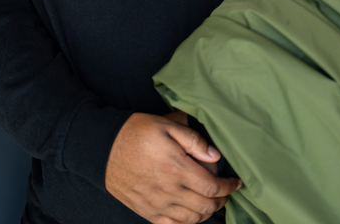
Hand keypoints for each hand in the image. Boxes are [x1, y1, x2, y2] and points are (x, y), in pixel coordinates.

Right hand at [105, 112, 240, 223]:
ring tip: (211, 201)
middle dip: (221, 201)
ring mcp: (157, 204)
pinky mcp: (147, 212)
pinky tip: (191, 214)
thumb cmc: (136, 131)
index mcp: (176, 168)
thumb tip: (215, 156)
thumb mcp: (166, 125)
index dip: (229, 187)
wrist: (103, 148)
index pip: (212, 187)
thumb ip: (193, 140)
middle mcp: (169, 190)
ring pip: (192, 219)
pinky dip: (187, 223)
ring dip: (207, 213)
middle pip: (205, 206)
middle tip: (226, 192)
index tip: (236, 182)